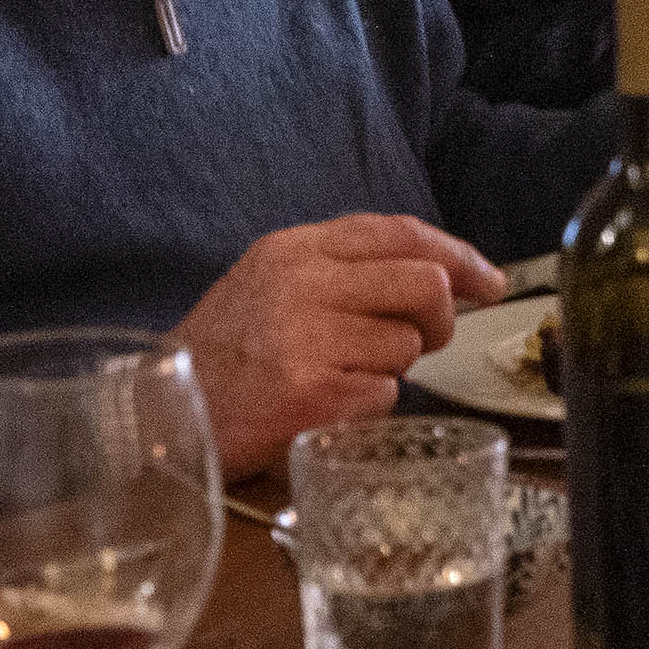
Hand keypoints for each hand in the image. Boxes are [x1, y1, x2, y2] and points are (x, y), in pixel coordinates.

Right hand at [168, 215, 504, 476]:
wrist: (158, 417)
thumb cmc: (225, 357)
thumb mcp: (271, 286)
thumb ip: (346, 271)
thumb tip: (443, 276)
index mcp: (292, 250)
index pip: (398, 232)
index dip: (457, 254)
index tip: (489, 281)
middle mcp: (301, 284)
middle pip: (424, 283)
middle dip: (439, 318)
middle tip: (420, 342)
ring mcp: (306, 338)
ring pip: (407, 346)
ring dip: (390, 370)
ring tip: (336, 376)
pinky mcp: (313, 393)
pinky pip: (385, 395)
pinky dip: (367, 407)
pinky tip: (322, 406)